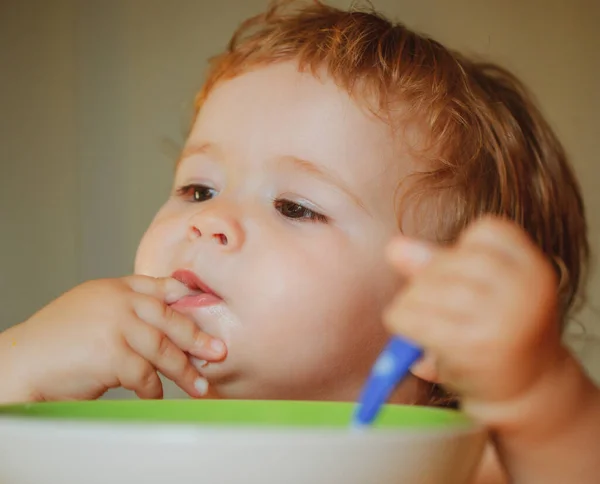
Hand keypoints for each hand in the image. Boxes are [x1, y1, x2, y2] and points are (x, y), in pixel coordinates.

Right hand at [0, 276, 225, 402]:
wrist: (22, 361)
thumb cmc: (58, 340)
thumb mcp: (92, 310)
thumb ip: (124, 308)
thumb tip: (164, 325)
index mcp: (115, 288)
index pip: (158, 286)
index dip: (185, 297)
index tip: (207, 308)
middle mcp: (118, 301)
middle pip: (170, 318)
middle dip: (197, 337)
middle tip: (219, 352)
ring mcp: (116, 324)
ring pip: (163, 348)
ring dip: (184, 371)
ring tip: (200, 385)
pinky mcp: (111, 352)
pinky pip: (144, 374)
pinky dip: (152, 389)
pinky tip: (155, 396)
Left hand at [383, 217, 568, 423]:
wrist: (528, 392)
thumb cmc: (500, 332)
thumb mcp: (484, 289)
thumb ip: (438, 262)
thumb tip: (393, 247)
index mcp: (533, 268)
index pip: (487, 230)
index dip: (466, 252)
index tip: (469, 278)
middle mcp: (521, 290)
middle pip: (447, 260)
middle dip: (428, 281)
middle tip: (438, 308)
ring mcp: (498, 318)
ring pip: (423, 287)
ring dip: (411, 304)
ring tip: (426, 323)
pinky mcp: (469, 346)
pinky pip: (411, 317)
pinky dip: (402, 323)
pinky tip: (414, 337)